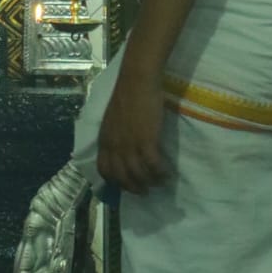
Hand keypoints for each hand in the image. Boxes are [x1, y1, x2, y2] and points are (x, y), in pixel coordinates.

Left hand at [97, 71, 168, 195]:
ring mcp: (129, 144)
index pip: (104, 169)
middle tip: (144, 191)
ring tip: (159, 183)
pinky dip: (160, 173)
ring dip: (149, 183)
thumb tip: (120, 145)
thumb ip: (114, 134)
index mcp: (104, 140)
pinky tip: (167, 174)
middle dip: (133, 188)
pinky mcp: (146, 140)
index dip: (115, 181)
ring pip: (138, 174)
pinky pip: (153, 165)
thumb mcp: (112, 119)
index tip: (125, 185)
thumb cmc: (127, 95)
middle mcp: (114, 146)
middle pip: (121, 177)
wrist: (137, 81)